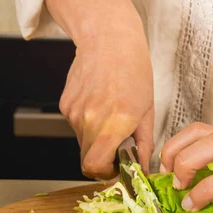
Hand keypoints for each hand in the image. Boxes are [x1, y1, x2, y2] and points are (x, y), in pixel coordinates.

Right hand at [45, 0, 154, 178]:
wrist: (109, 39)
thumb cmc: (133, 70)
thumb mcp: (147, 111)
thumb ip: (144, 143)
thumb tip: (143, 166)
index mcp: (114, 124)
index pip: (94, 166)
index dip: (104, 173)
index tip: (116, 168)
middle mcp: (89, 120)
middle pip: (87, 158)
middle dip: (103, 158)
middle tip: (118, 145)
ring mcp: (74, 112)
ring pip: (82, 142)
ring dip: (95, 139)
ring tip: (111, 116)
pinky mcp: (65, 104)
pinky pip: (76, 125)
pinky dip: (87, 123)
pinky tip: (100, 104)